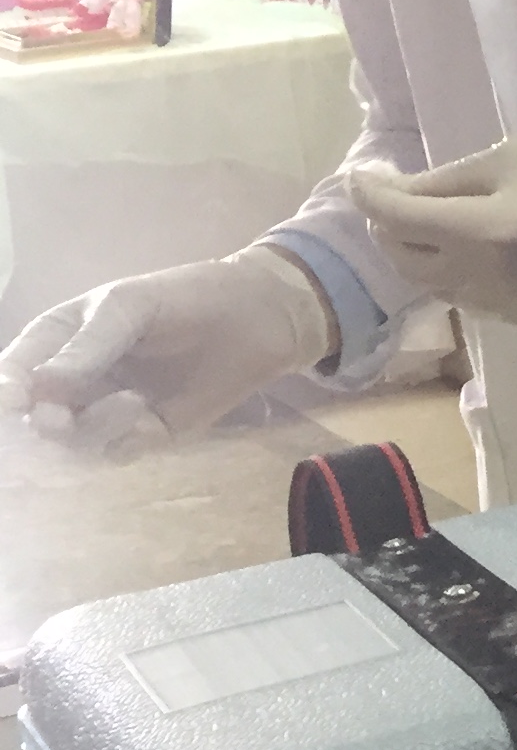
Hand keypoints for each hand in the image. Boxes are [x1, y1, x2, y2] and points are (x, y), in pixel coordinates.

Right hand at [0, 245, 333, 455]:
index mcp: (54, 342)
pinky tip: (149, 415)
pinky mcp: (144, 434)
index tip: (14, 401)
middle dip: (42, 425)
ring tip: (132, 404)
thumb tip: (38, 389)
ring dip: (90, 431)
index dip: (6, 393)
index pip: (11, 374)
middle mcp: (70, 382)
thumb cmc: (187, 297)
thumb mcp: (129, 307)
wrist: (258, 315)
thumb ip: (87, 347)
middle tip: (58, 420)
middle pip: (31, 422)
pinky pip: (115, 453)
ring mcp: (104, 411)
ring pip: (69, 446)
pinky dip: (125, 440)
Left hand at [355, 130, 516, 328]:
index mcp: (489, 231)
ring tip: (436, 230)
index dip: (370, 196)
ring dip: (428, 259)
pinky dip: (470, 279)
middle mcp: (498, 279)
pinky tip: (487, 254)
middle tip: (395, 203)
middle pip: (409, 265)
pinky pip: (485, 304)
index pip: (399, 221)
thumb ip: (445, 182)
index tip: (360, 179)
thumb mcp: (509, 156)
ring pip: (443, 291)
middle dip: (391, 232)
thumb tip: (391, 196)